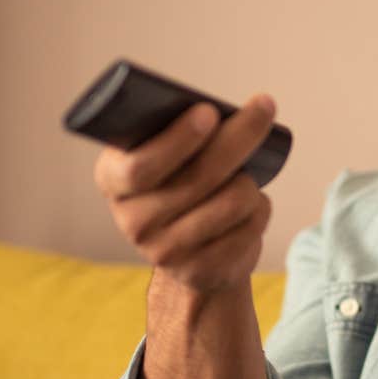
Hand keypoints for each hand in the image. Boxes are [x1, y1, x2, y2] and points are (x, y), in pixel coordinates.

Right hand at [92, 94, 277, 294]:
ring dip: (251, 181)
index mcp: (113, 179)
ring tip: (249, 174)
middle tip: (264, 107)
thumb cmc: (179, 183)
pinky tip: (253, 205)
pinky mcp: (199, 271)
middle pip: (199, 176)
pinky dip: (260, 209)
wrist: (187, 252)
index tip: (210, 112)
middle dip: (239, 137)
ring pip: (232, 201)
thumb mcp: (164, 158)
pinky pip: (248, 229)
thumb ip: (176, 134)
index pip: (140, 166)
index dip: (177, 139)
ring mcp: (165, 251)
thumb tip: (220, 113)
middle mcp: (133, 220)